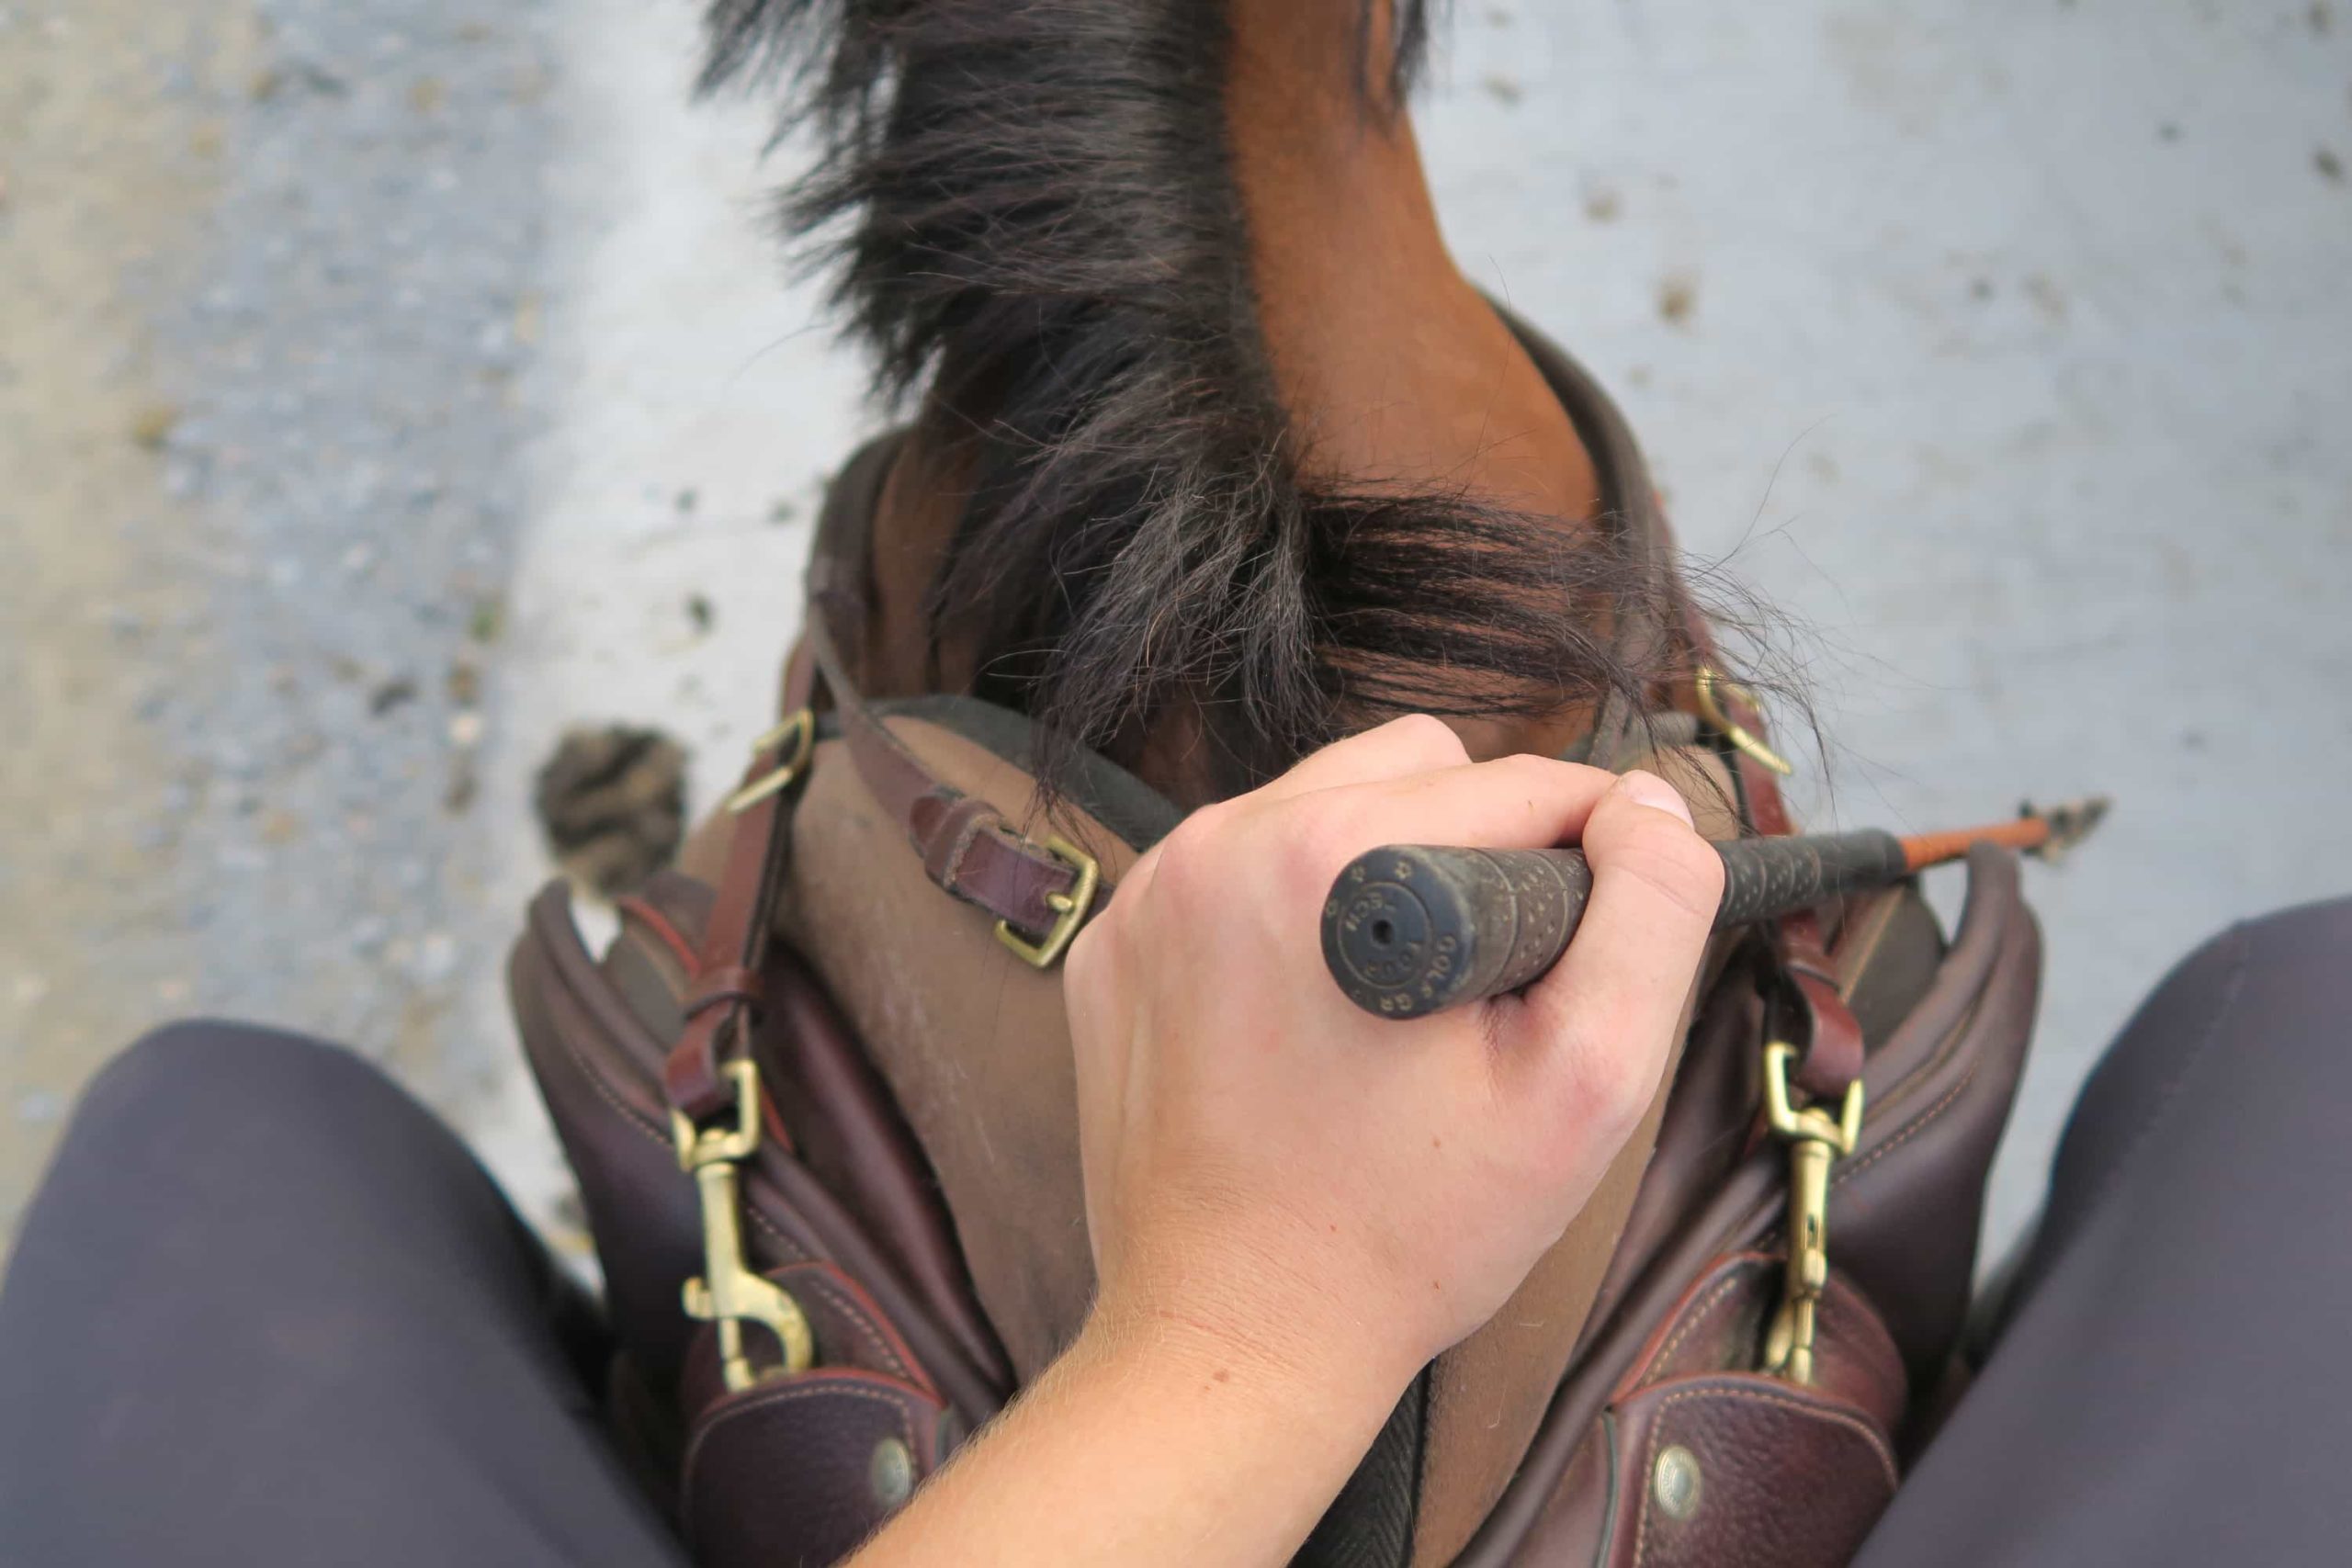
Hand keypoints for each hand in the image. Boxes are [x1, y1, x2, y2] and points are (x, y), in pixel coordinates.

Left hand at [1062, 715, 1723, 1405]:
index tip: (1583, 952)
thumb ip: (1650, 917)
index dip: (1590, 858)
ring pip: (1322, 802)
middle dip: (1477, 853)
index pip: (1523, 784)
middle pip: (1417, 768)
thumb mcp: (1586, 1084)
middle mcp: (1219, 845)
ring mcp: (1150, 893)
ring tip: (1393, 1005)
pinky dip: (1289, 916)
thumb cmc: (1410, 1232)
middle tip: (1478, 994)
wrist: (1233, 1339)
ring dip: (1381, 870)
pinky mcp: (1114, 941)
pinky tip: (1309, 1022)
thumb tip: (1646, 803)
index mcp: (1330, 856)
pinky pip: (1239, 870)